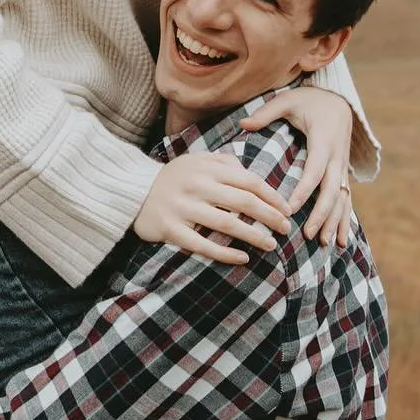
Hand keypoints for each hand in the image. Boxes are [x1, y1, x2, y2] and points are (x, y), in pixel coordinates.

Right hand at [133, 152, 290, 265]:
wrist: (132, 192)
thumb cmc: (172, 178)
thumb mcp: (196, 160)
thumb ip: (223, 162)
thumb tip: (250, 172)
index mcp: (207, 168)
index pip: (249, 181)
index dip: (272, 196)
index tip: (287, 209)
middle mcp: (196, 186)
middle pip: (243, 202)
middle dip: (270, 216)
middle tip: (286, 229)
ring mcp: (183, 208)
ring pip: (226, 224)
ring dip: (253, 235)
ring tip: (271, 244)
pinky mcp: (170, 229)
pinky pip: (202, 244)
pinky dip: (225, 254)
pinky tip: (243, 258)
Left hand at [241, 85, 352, 246]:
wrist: (338, 98)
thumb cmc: (309, 99)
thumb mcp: (287, 100)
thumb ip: (266, 113)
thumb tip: (242, 124)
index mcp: (323, 141)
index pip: (313, 171)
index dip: (303, 191)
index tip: (289, 208)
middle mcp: (336, 156)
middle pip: (332, 190)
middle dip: (322, 214)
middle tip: (309, 235)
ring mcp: (342, 166)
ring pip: (343, 198)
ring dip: (335, 221)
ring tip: (326, 243)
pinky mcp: (344, 172)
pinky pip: (347, 198)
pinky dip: (345, 219)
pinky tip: (342, 240)